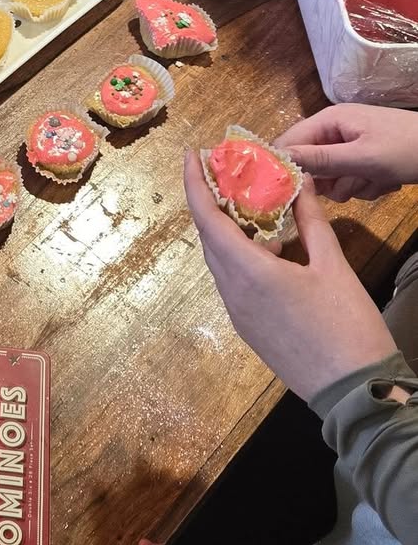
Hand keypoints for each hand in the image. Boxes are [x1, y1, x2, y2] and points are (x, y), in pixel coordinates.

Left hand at [183, 151, 396, 400]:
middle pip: (209, 237)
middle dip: (212, 201)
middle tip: (227, 172)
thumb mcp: (333, 265)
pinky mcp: (247, 327)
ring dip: (231, 231)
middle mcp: (231, 291)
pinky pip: (234, 281)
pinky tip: (272, 248)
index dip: (195, 182)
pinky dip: (242, 257)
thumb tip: (301, 183)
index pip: (206, 216)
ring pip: (221, 260)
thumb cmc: (346, 325)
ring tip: (255, 206)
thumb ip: (311, 221)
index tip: (191, 153)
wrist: (354, 392)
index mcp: (248, 271)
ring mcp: (237, 313)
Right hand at [276, 104, 417, 201]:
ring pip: (332, 178)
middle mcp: (335, 131)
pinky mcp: (364, 159)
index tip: (291, 192)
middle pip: (311, 165)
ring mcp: (350, 145)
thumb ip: (320, 159)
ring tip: (377, 178)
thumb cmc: (407, 149)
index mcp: (329, 120)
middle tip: (355, 180)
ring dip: (353, 185)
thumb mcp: (363, 157)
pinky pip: (351, 180)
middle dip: (332, 180)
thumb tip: (279, 159)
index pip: (289, 143)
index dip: (288, 167)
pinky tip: (386, 180)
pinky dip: (367, 185)